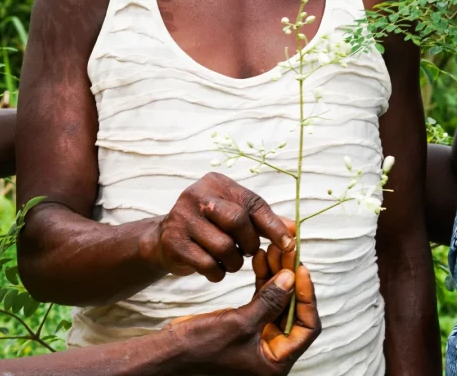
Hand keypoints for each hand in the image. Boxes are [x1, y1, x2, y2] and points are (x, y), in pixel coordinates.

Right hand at [146, 173, 294, 282]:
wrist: (163, 240)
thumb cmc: (208, 227)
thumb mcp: (235, 216)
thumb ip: (263, 222)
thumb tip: (292, 231)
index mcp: (216, 183)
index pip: (252, 202)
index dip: (273, 226)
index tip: (287, 245)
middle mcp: (197, 195)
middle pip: (237, 220)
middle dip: (250, 243)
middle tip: (248, 252)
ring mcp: (181, 217)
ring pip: (224, 246)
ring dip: (234, 261)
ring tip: (231, 261)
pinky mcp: (173, 242)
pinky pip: (207, 264)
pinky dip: (217, 273)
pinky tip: (216, 270)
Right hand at [169, 264, 320, 374]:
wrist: (170, 352)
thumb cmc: (202, 347)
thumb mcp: (240, 324)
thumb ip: (269, 301)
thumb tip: (291, 278)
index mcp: (276, 361)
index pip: (306, 327)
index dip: (306, 297)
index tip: (300, 270)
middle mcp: (271, 351)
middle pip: (293, 311)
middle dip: (291, 281)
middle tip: (287, 253)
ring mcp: (259, 339)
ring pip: (277, 303)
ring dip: (277, 277)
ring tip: (273, 250)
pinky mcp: (246, 327)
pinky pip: (262, 301)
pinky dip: (263, 281)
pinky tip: (261, 260)